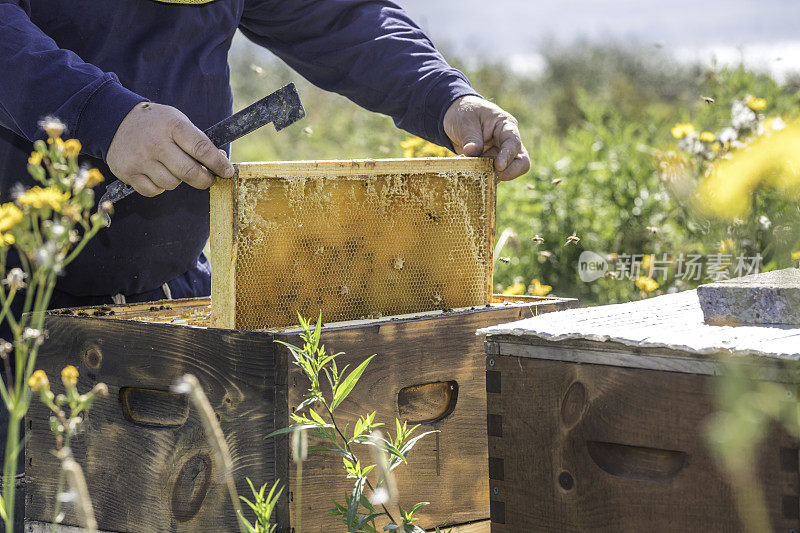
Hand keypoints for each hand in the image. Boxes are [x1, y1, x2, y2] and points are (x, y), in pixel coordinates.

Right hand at [107, 102, 233, 196]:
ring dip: (178, 180)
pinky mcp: (128, 172)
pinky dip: (159, 186)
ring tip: (171, 167)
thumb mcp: (178, 121)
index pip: (202, 149)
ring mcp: (141, 158)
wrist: (115, 120)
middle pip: (190, 173)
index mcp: (173, 126)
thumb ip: (198, 141)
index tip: (227, 172)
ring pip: (172, 184)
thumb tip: (221, 162)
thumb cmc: (156, 124)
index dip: (219, 164)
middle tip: (208, 179)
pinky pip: (154, 191)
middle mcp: (156, 143)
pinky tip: (155, 173)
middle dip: (205, 180)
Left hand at [443, 95, 529, 180]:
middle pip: (521, 162)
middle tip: (490, 175)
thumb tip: (472, 152)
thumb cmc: (465, 114)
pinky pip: (492, 176)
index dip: (508, 156)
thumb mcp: (465, 121)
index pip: (513, 143)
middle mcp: (508, 143)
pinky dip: (482, 178)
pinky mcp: (491, 166)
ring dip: (491, 176)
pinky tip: (469, 173)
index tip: (499, 166)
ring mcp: (500, 156)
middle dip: (509, 172)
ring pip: (507, 173)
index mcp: (506, 126)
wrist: (456, 117)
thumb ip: (470, 137)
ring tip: (473, 171)